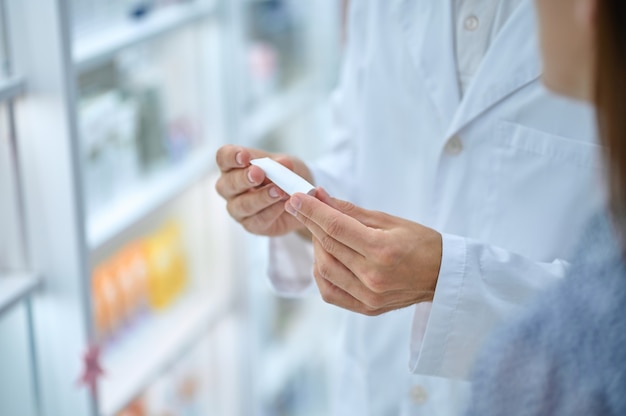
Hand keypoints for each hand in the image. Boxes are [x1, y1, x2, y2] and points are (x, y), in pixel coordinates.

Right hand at [215, 145, 312, 235]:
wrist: (300, 198)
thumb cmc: (285, 176)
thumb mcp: (287, 164)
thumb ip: (282, 164)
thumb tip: (283, 163)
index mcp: (233, 166)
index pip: (223, 158)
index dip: (231, 156)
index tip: (245, 156)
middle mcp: (230, 188)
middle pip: (228, 183)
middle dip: (244, 178)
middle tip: (259, 173)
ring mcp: (237, 208)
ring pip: (242, 204)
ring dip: (261, 197)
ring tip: (279, 191)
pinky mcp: (250, 225)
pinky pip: (257, 220)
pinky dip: (271, 211)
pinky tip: (283, 204)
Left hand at [285, 188, 441, 315]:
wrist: (443, 276)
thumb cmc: (421, 243)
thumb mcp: (389, 220)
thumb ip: (351, 211)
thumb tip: (320, 196)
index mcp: (382, 250)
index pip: (336, 227)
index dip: (312, 211)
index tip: (295, 198)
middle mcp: (373, 276)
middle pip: (328, 247)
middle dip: (310, 223)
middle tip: (302, 208)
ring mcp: (368, 296)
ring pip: (324, 270)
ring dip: (316, 248)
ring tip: (320, 232)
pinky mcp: (366, 308)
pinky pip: (330, 292)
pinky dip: (322, 273)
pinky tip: (326, 258)